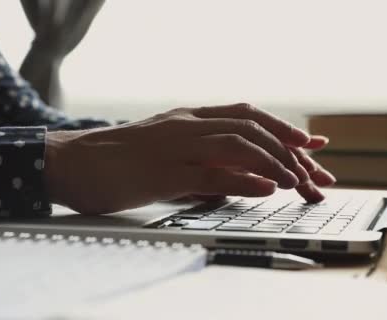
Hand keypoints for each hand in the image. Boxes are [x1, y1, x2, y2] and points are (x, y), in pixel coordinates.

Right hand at [43, 103, 328, 213]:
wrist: (70, 162)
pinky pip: (210, 173)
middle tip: (315, 174)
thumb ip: (200, 160)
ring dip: (274, 164)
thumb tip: (238, 177)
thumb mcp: (164, 152)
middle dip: (290, 151)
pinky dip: (243, 180)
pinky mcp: (162, 173)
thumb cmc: (114, 159)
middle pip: (251, 129)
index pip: (247, 116)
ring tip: (298, 183)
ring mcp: (174, 147)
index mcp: (186, 118)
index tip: (311, 146)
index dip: (283, 129)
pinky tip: (265, 189)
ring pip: (237, 146)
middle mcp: (186, 126)